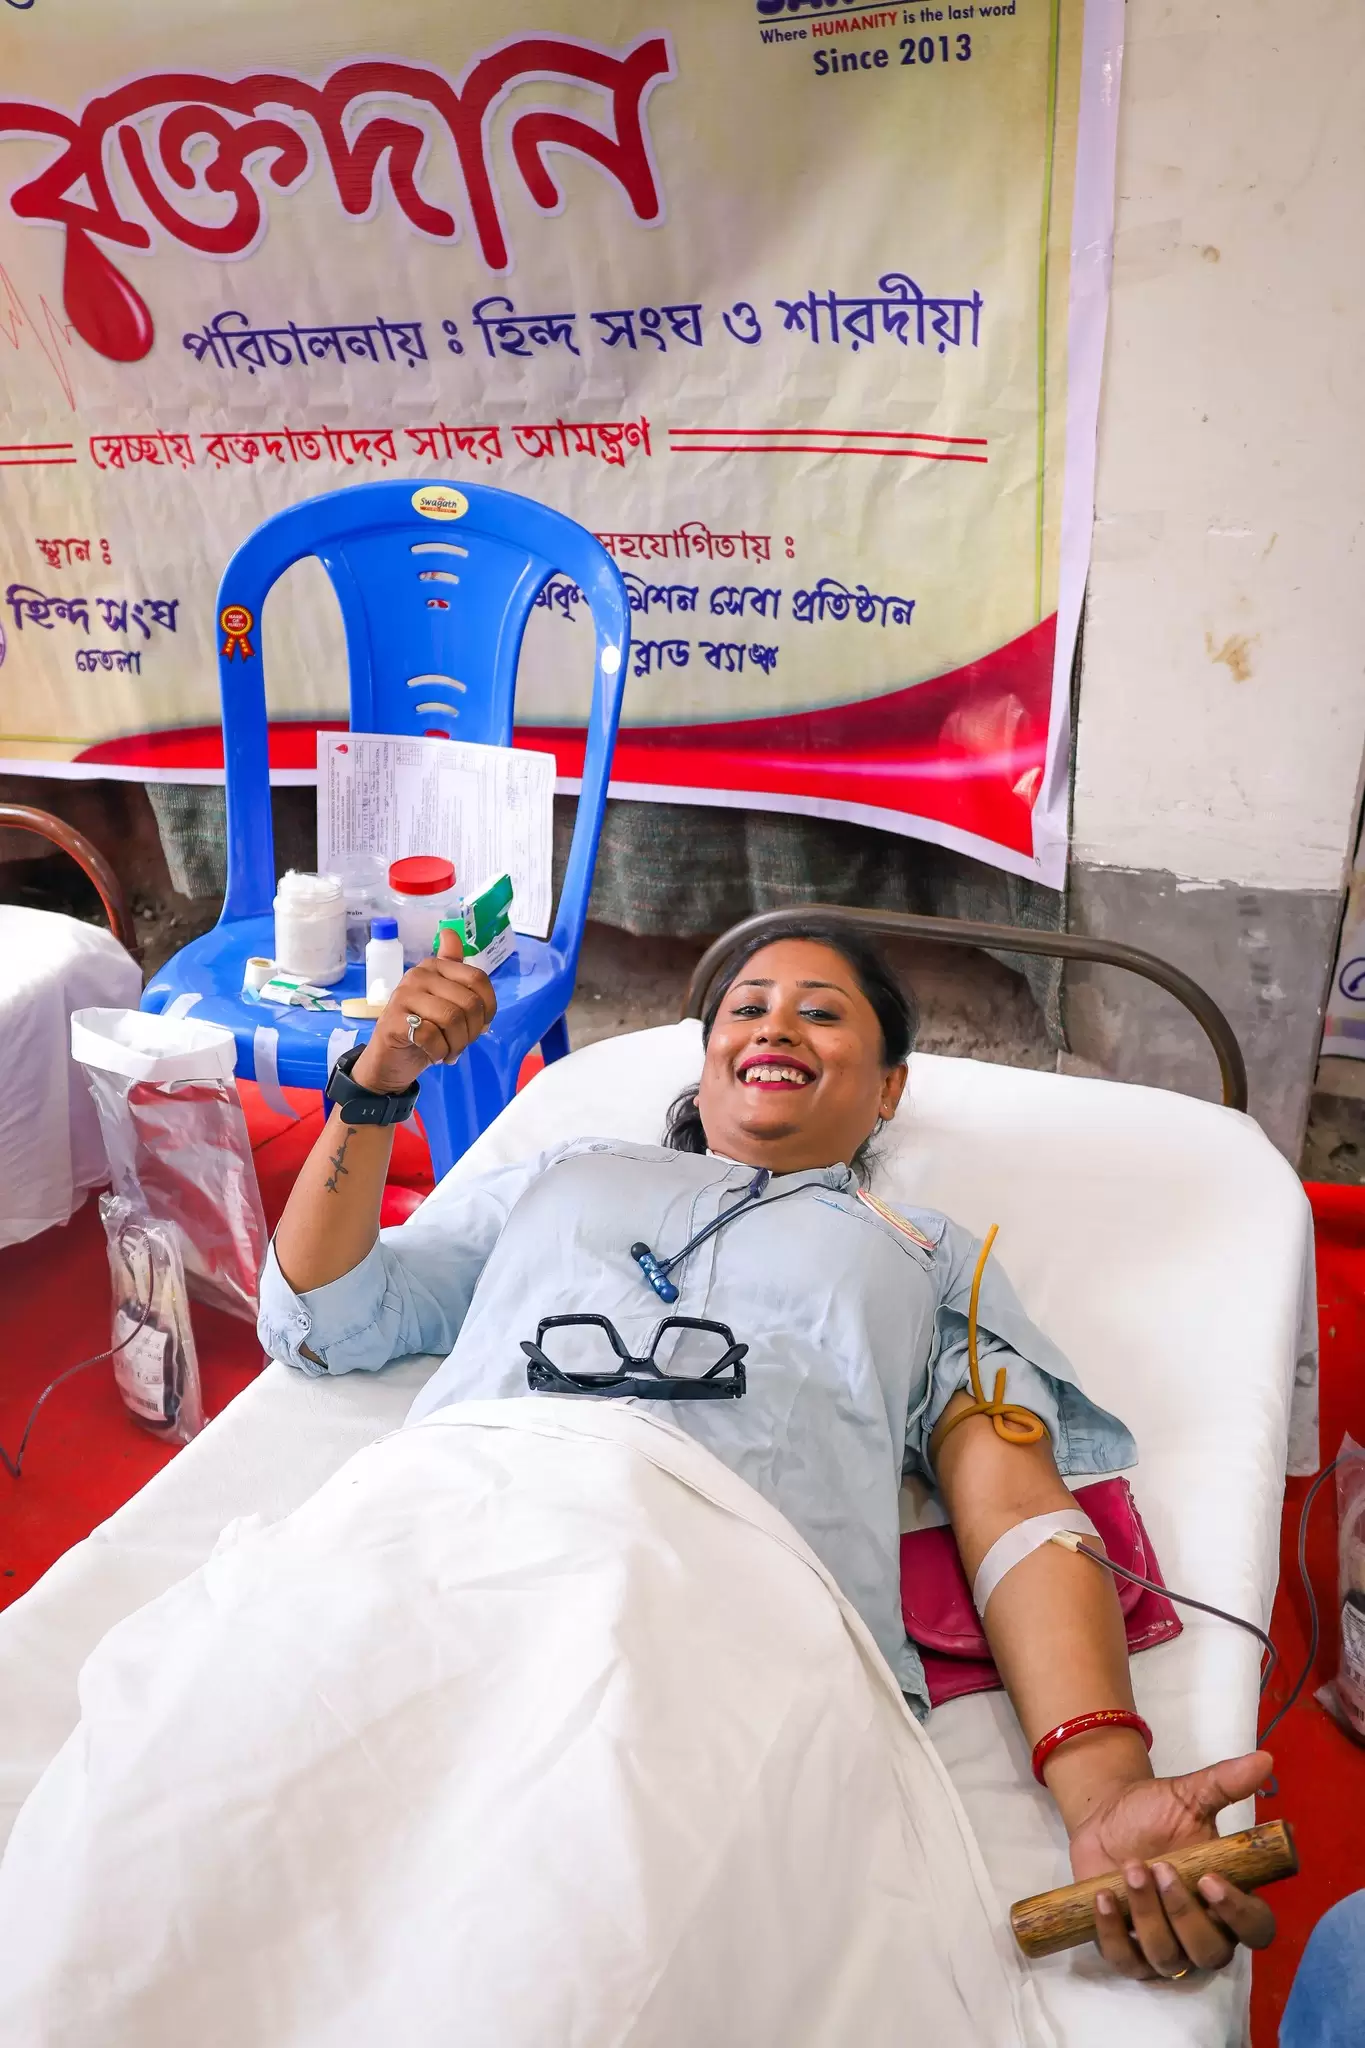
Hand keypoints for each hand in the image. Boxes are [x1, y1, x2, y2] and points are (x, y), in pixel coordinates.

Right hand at [350, 926, 495, 1093]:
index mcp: (434, 966)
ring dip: (456, 1044)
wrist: (390, 1059)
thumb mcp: (446, 1001)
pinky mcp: (393, 1021)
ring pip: (451, 1019)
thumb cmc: (424, 1029)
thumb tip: (449, 932)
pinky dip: (440, 1052)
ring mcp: (403, 996)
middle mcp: (418, 975)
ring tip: (450, 1052)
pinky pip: (432, 1036)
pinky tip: (434, 1055)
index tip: (481, 1025)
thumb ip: (456, 973)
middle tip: (461, 1044)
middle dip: (472, 1032)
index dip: (488, 1007)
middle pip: (468, 1002)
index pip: (478, 979)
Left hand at [1068, 1751, 1275, 1978]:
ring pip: (1167, 1957)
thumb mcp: (1189, 1795)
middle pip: (1211, 1952)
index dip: (1240, 1914)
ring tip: (1132, 1869)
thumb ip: (1227, 1783)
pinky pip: (1124, 1960)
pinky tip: (1103, 1895)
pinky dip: (1112, 1932)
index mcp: (1228, 1901)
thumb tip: (1265, 1760)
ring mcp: (1164, 1946)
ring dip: (1148, 1916)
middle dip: (1184, 1913)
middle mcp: (1203, 1932)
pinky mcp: (1126, 1949)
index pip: (1255, 1928)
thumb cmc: (1156, 1811)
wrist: (1106, 1816)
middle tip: (1161, 1868)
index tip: (1210, 1878)